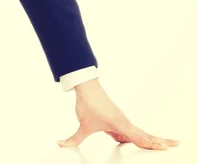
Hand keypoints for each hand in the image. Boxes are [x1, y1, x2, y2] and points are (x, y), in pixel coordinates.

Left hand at [57, 80, 179, 149]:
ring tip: (165, 144)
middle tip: (175, 144)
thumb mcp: (82, 125)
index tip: (165, 148)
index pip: (139, 138)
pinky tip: (142, 141)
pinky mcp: (117, 119)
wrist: (86, 86)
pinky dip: (140, 135)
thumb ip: (74, 138)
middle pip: (145, 135)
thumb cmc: (87, 104)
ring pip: (139, 132)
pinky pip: (131, 130)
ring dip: (152, 138)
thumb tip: (61, 144)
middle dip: (160, 141)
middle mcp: (124, 122)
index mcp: (120, 125)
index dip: (151, 144)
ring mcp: (121, 120)